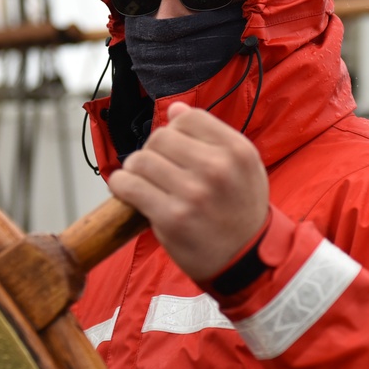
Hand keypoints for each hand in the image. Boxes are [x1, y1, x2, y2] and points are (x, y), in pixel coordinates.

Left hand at [108, 101, 269, 279]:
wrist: (246, 260)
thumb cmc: (241, 211)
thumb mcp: (243, 167)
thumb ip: (212, 136)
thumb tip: (175, 109)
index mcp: (236, 151)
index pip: (187, 118)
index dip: (174, 130)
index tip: (174, 148)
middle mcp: (217, 168)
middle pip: (160, 137)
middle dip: (152, 150)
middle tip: (157, 169)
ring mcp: (193, 194)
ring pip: (141, 159)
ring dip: (135, 169)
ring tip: (143, 181)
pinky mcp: (171, 218)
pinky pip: (130, 186)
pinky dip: (121, 185)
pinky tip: (128, 190)